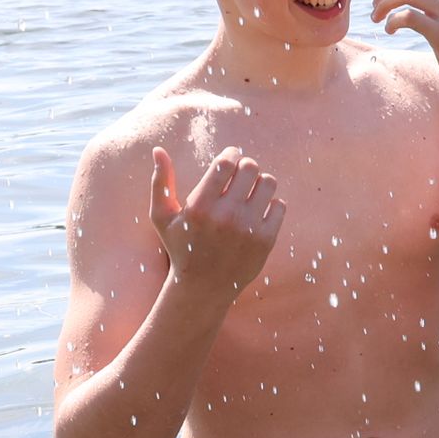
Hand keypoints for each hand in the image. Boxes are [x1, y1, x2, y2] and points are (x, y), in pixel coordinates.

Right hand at [150, 145, 284, 302]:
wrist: (203, 288)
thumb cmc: (181, 247)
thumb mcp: (163, 217)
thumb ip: (160, 182)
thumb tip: (158, 150)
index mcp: (200, 206)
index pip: (226, 163)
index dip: (232, 153)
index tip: (231, 156)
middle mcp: (225, 216)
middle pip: (250, 168)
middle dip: (246, 166)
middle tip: (241, 174)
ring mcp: (248, 228)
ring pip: (268, 183)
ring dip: (261, 182)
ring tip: (251, 190)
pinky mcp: (266, 240)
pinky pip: (279, 205)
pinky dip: (271, 204)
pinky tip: (258, 210)